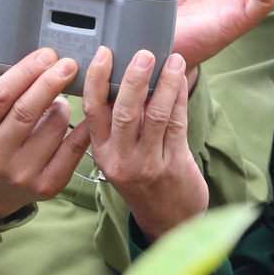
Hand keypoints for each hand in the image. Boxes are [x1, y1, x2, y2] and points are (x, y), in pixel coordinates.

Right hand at [0, 48, 91, 221]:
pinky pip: (75, 147)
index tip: (46, 55)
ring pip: (55, 125)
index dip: (26, 70)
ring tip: (58, 102)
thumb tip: (42, 61)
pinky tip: (87, 113)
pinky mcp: (48, 185)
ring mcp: (22, 174)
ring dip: (63, 105)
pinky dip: (84, 125)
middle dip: (51, 81)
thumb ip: (5, 94)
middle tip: (67, 64)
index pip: (0, 95)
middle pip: (27, 110)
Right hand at [82, 46, 207, 241]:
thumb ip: (118, 123)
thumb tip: (128, 75)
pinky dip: (179, 98)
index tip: (104, 53)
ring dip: (165, 83)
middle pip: (124, 111)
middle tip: (143, 54)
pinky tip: (181, 81)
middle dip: (134, 78)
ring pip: (155, 115)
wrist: (168, 220)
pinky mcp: (173, 165)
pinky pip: (177, 124)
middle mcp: (120, 159)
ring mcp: (147, 164)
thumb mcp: (119, 156)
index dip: (97, 79)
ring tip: (173, 60)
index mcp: (101, 151)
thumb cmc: (142, 179)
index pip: (93, 110)